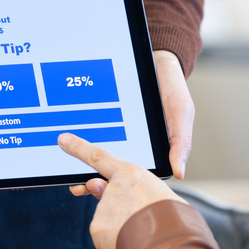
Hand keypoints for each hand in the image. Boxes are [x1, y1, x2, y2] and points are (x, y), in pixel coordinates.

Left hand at [58, 133, 185, 248]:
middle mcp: (113, 187)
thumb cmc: (174, 218)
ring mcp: (103, 207)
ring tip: (142, 233)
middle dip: (103, 198)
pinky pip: (104, 238)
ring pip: (108, 219)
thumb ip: (131, 190)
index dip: (79, 148)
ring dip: (120, 228)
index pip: (98, 157)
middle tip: (123, 209)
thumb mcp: (159, 194)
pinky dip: (115, 244)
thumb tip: (101, 189)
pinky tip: (132, 243)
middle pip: (102, 193)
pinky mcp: (97, 227)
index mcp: (131, 174)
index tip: (63, 140)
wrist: (170, 242)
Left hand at [68, 50, 193, 196]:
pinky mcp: (102, 121)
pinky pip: (89, 133)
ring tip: (70, 174)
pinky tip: (67, 145)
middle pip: (109, 170)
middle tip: (78, 186)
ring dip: (81, 166)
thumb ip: (180, 141)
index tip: (99, 188)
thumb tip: (179, 172)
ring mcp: (114, 134)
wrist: (155, 61)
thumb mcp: (181, 113)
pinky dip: (78, 142)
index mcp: (149, 152)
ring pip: (95, 157)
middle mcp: (129, 146)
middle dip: (92, 180)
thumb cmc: (171, 89)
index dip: (115, 185)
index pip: (131, 175)